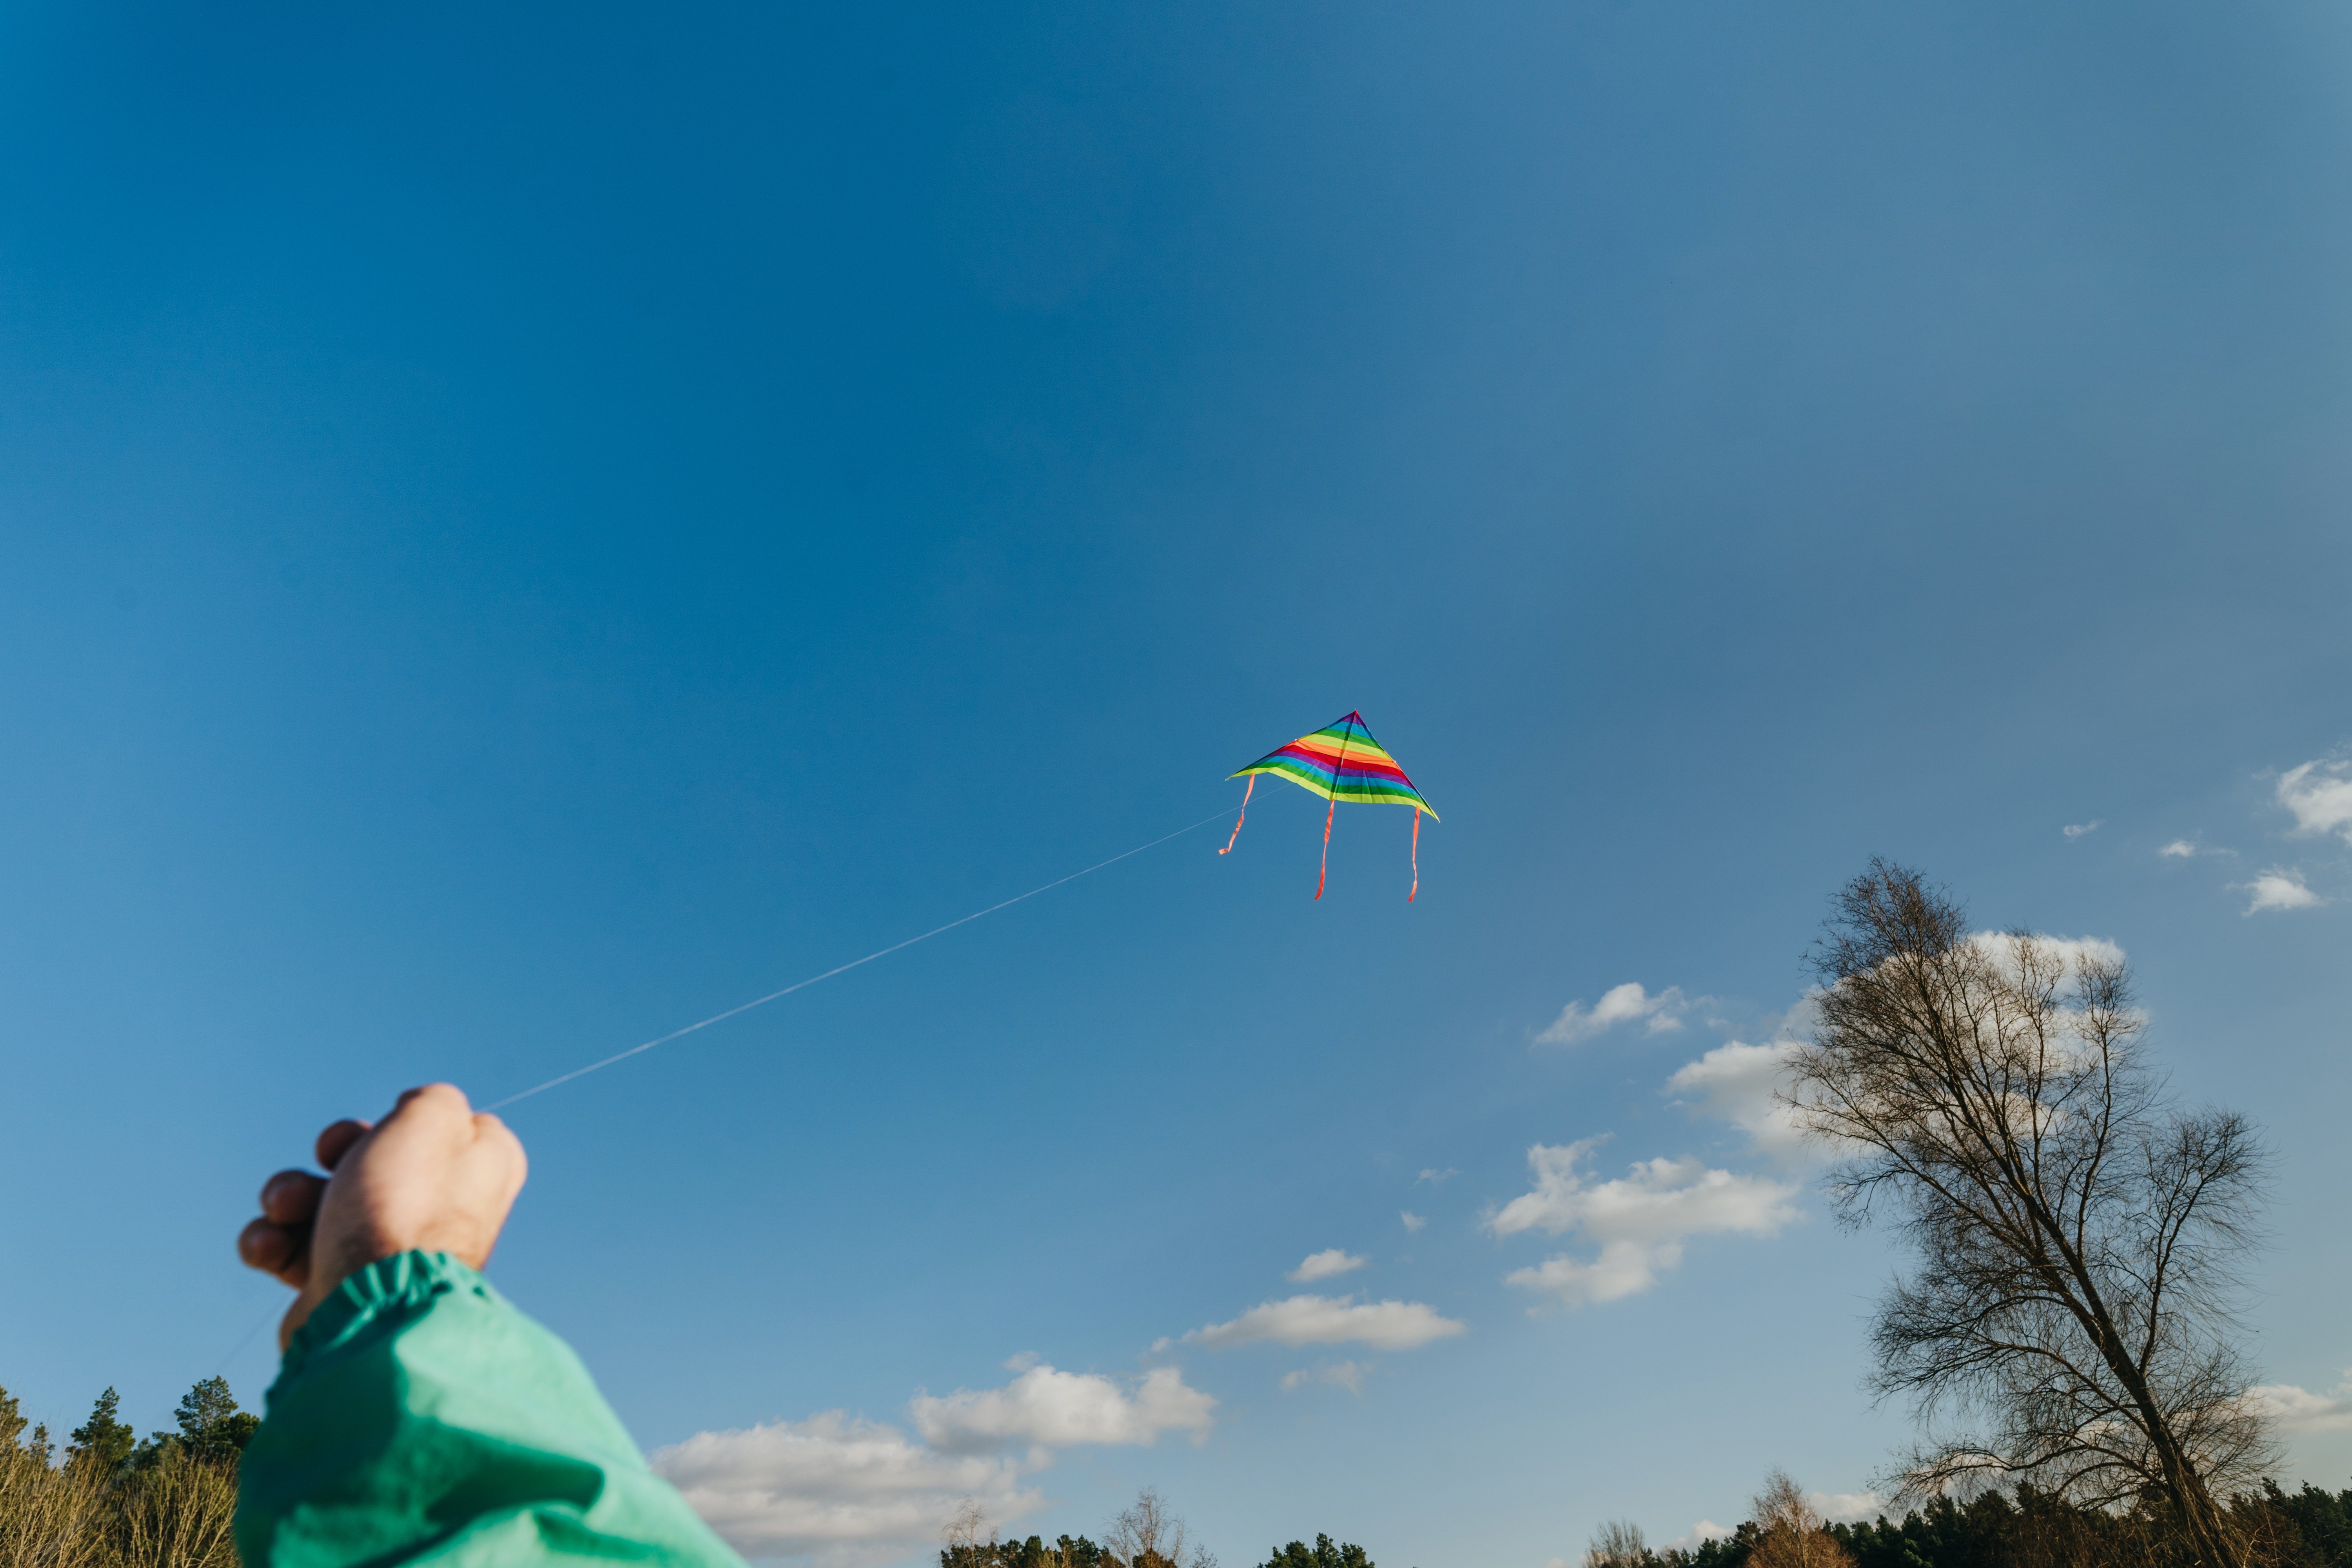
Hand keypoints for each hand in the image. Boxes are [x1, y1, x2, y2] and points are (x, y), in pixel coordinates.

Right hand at [238, 1084, 527, 1349]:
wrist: (371, 1307)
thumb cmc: (403, 1207)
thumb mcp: (432, 1119)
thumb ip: (432, 1099)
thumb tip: (415, 1113)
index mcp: (479, 1168)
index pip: (440, 1126)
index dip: (402, 1121)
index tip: (388, 1130)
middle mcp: (438, 1208)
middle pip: (368, 1157)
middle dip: (331, 1153)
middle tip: (328, 1161)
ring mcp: (386, 1247)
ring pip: (319, 1198)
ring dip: (288, 1196)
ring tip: (284, 1212)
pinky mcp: (339, 1282)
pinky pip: (290, 1247)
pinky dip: (271, 1242)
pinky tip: (270, 1248)